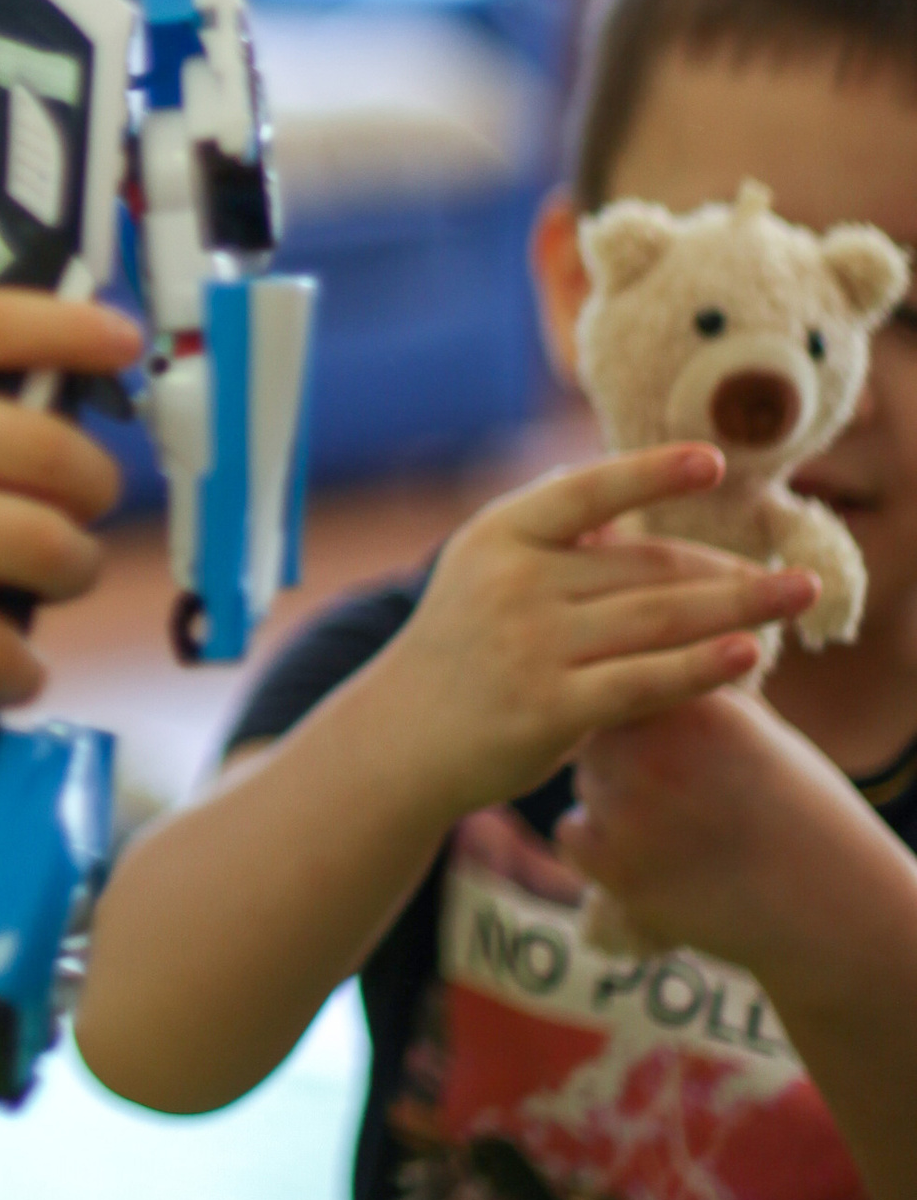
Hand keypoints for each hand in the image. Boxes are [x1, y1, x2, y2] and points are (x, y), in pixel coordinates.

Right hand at [370, 444, 809, 829]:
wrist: (401, 737)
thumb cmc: (460, 647)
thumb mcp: (482, 569)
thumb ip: (549, 532)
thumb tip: (622, 482)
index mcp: (499, 534)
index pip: (587, 492)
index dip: (653, 473)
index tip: (715, 461)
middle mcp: (514, 582)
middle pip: (646, 565)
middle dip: (729, 566)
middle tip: (799, 571)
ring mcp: (531, 645)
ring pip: (657, 618)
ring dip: (739, 606)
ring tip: (796, 595)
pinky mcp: (550, 709)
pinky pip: (642, 681)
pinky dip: (700, 666)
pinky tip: (749, 654)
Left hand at [557, 689, 881, 989]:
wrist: (825, 901)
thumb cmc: (796, 807)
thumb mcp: (756, 728)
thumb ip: (696, 694)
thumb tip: (648, 662)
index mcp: (689, 704)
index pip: (625, 683)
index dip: (637, 711)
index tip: (659, 733)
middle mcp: (651, 751)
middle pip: (597, 735)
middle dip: (621, 757)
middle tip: (668, 787)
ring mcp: (629, 812)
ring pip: (586, 785)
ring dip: (611, 801)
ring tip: (673, 826)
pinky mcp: (616, 869)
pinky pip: (572, 835)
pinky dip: (598, 847)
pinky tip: (648, 855)